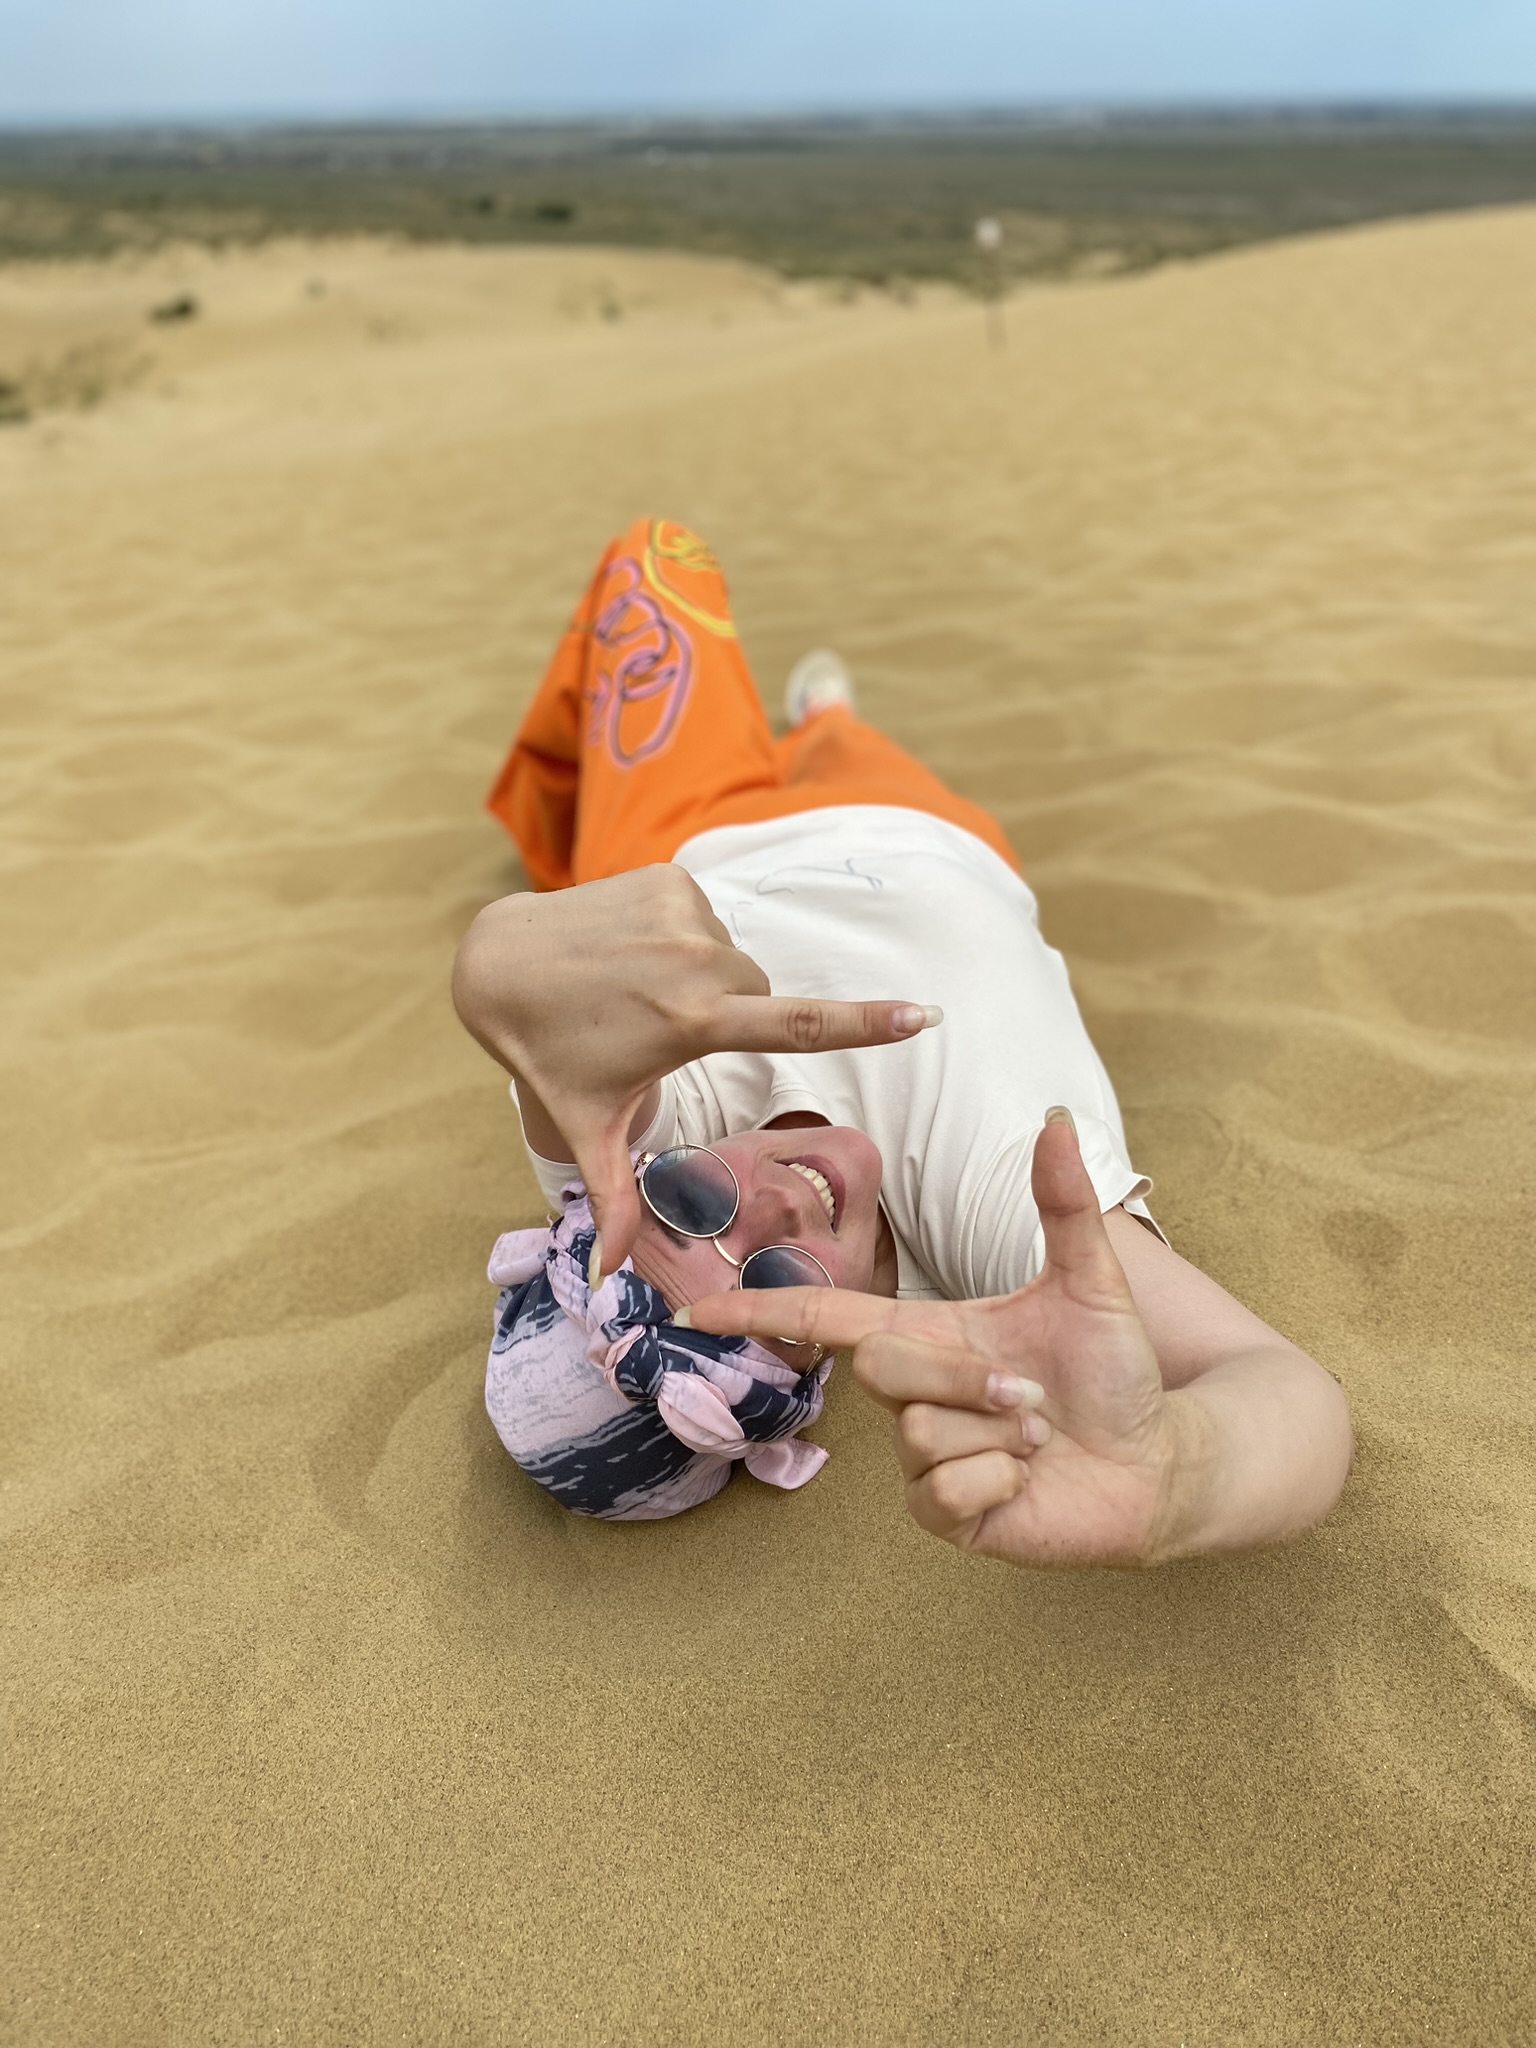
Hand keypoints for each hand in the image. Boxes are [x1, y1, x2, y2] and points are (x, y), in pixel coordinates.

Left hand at [452, 865, 937, 1274]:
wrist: (501, 961)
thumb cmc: (550, 1052)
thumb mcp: (587, 1128)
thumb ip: (613, 1198)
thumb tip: (615, 1272)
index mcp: (692, 1021)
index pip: (797, 1025)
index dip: (866, 1023)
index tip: (923, 1015)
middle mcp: (697, 960)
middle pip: (759, 995)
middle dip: (731, 1017)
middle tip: (662, 1034)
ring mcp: (684, 910)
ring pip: (733, 957)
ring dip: (706, 977)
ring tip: (640, 990)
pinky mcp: (670, 877)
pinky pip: (706, 918)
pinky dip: (684, 937)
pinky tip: (634, 953)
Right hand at [685, 1112, 1204, 1567]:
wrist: (1163, 1460)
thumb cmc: (1117, 1373)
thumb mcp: (1091, 1281)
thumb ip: (1063, 1204)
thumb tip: (1055, 1120)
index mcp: (929, 1332)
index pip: (825, 1314)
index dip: (758, 1308)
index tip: (694, 1309)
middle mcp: (915, 1394)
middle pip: (881, 1368)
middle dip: (965, 1378)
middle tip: (1033, 1396)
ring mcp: (925, 1457)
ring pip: (920, 1434)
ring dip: (998, 1433)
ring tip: (1039, 1437)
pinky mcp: (947, 1516)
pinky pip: (940, 1492)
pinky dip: (998, 1482)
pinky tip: (1027, 1482)